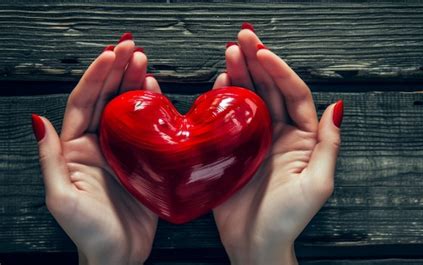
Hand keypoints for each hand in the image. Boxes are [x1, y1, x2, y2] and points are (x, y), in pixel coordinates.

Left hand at [31, 34, 159, 264]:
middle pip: (106, 98)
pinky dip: (152, 106)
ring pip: (127, 108)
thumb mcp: (61, 197)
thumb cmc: (89, 232)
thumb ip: (50, 159)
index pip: (84, 102)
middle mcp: (98, 144)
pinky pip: (148, 127)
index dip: (96, 76)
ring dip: (135, 82)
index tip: (110, 54)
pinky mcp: (144, 159)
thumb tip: (38, 121)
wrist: (119, 255)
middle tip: (132, 48)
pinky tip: (156, 90)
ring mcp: (122, 150)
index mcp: (75, 149)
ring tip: (144, 60)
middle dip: (117, 70)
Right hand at [212, 25, 343, 264]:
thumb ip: (328, 145)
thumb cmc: (288, 220)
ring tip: (230, 52)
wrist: (255, 244)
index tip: (264, 53)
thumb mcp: (318, 184)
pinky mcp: (233, 149)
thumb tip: (337, 108)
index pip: (294, 94)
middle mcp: (279, 133)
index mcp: (303, 138)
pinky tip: (219, 82)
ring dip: (240, 73)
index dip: (280, 71)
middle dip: (257, 61)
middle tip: (243, 38)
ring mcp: (255, 139)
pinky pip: (228, 118)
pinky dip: (223, 98)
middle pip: (270, 89)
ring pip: (249, 98)